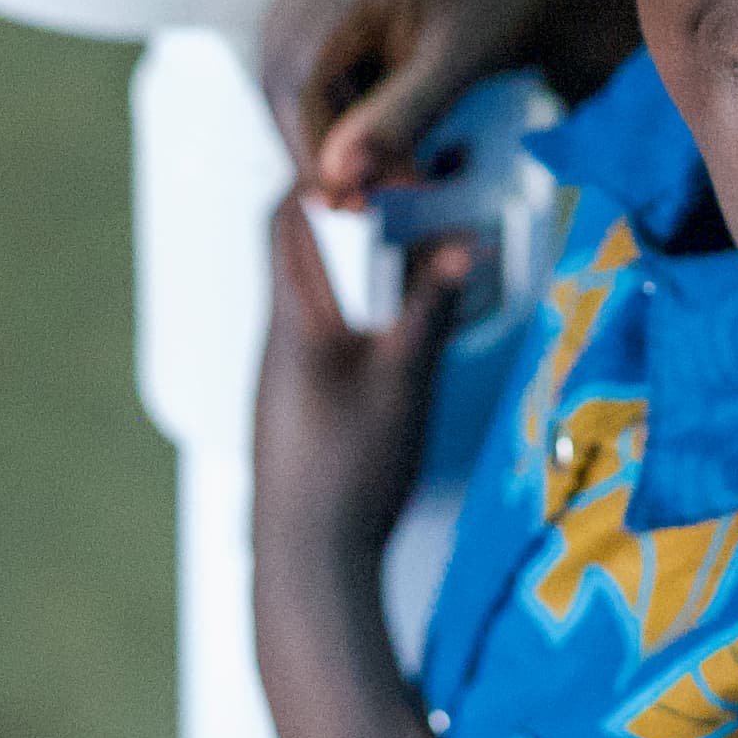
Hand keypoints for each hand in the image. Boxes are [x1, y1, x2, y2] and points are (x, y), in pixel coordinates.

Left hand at [254, 193, 473, 606]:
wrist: (307, 565)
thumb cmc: (347, 475)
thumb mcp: (404, 381)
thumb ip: (430, 307)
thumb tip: (460, 243)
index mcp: (293, 318)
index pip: (286, 215)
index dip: (328, 178)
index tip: (383, 171)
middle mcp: (276, 339)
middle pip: (298, 249)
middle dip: (352, 220)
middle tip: (411, 211)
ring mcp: (282, 376)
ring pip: (313, 296)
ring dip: (360, 272)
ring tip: (417, 271)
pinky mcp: (295, 409)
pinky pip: (321, 338)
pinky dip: (358, 319)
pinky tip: (397, 340)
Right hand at [260, 0, 637, 208]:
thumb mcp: (461, 63)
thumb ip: (398, 120)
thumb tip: (335, 181)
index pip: (294, 76)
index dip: (306, 148)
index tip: (341, 205)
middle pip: (283, 72)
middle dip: (318, 142)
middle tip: (362, 200)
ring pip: (295, 66)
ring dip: (330, 124)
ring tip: (390, 166)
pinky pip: (314, 49)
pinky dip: (342, 97)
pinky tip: (385, 125)